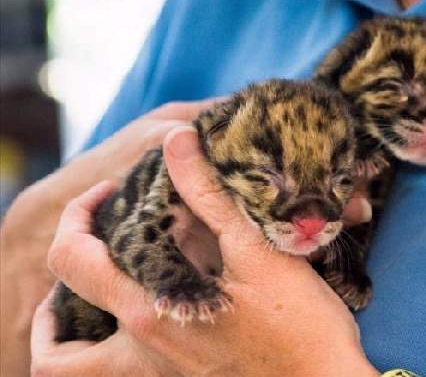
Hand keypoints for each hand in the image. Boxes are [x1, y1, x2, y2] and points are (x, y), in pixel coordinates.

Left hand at [33, 127, 378, 376]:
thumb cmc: (298, 322)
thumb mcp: (255, 250)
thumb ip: (209, 194)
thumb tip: (176, 140)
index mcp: (148, 310)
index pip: (73, 259)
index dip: (80, 214)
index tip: (110, 191)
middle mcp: (140, 348)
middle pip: (58, 322)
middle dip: (68, 264)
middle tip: (97, 232)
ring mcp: (155, 370)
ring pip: (74, 364)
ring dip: (66, 328)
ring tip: (89, 287)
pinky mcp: (175, 376)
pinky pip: (113, 368)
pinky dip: (106, 341)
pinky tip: (143, 308)